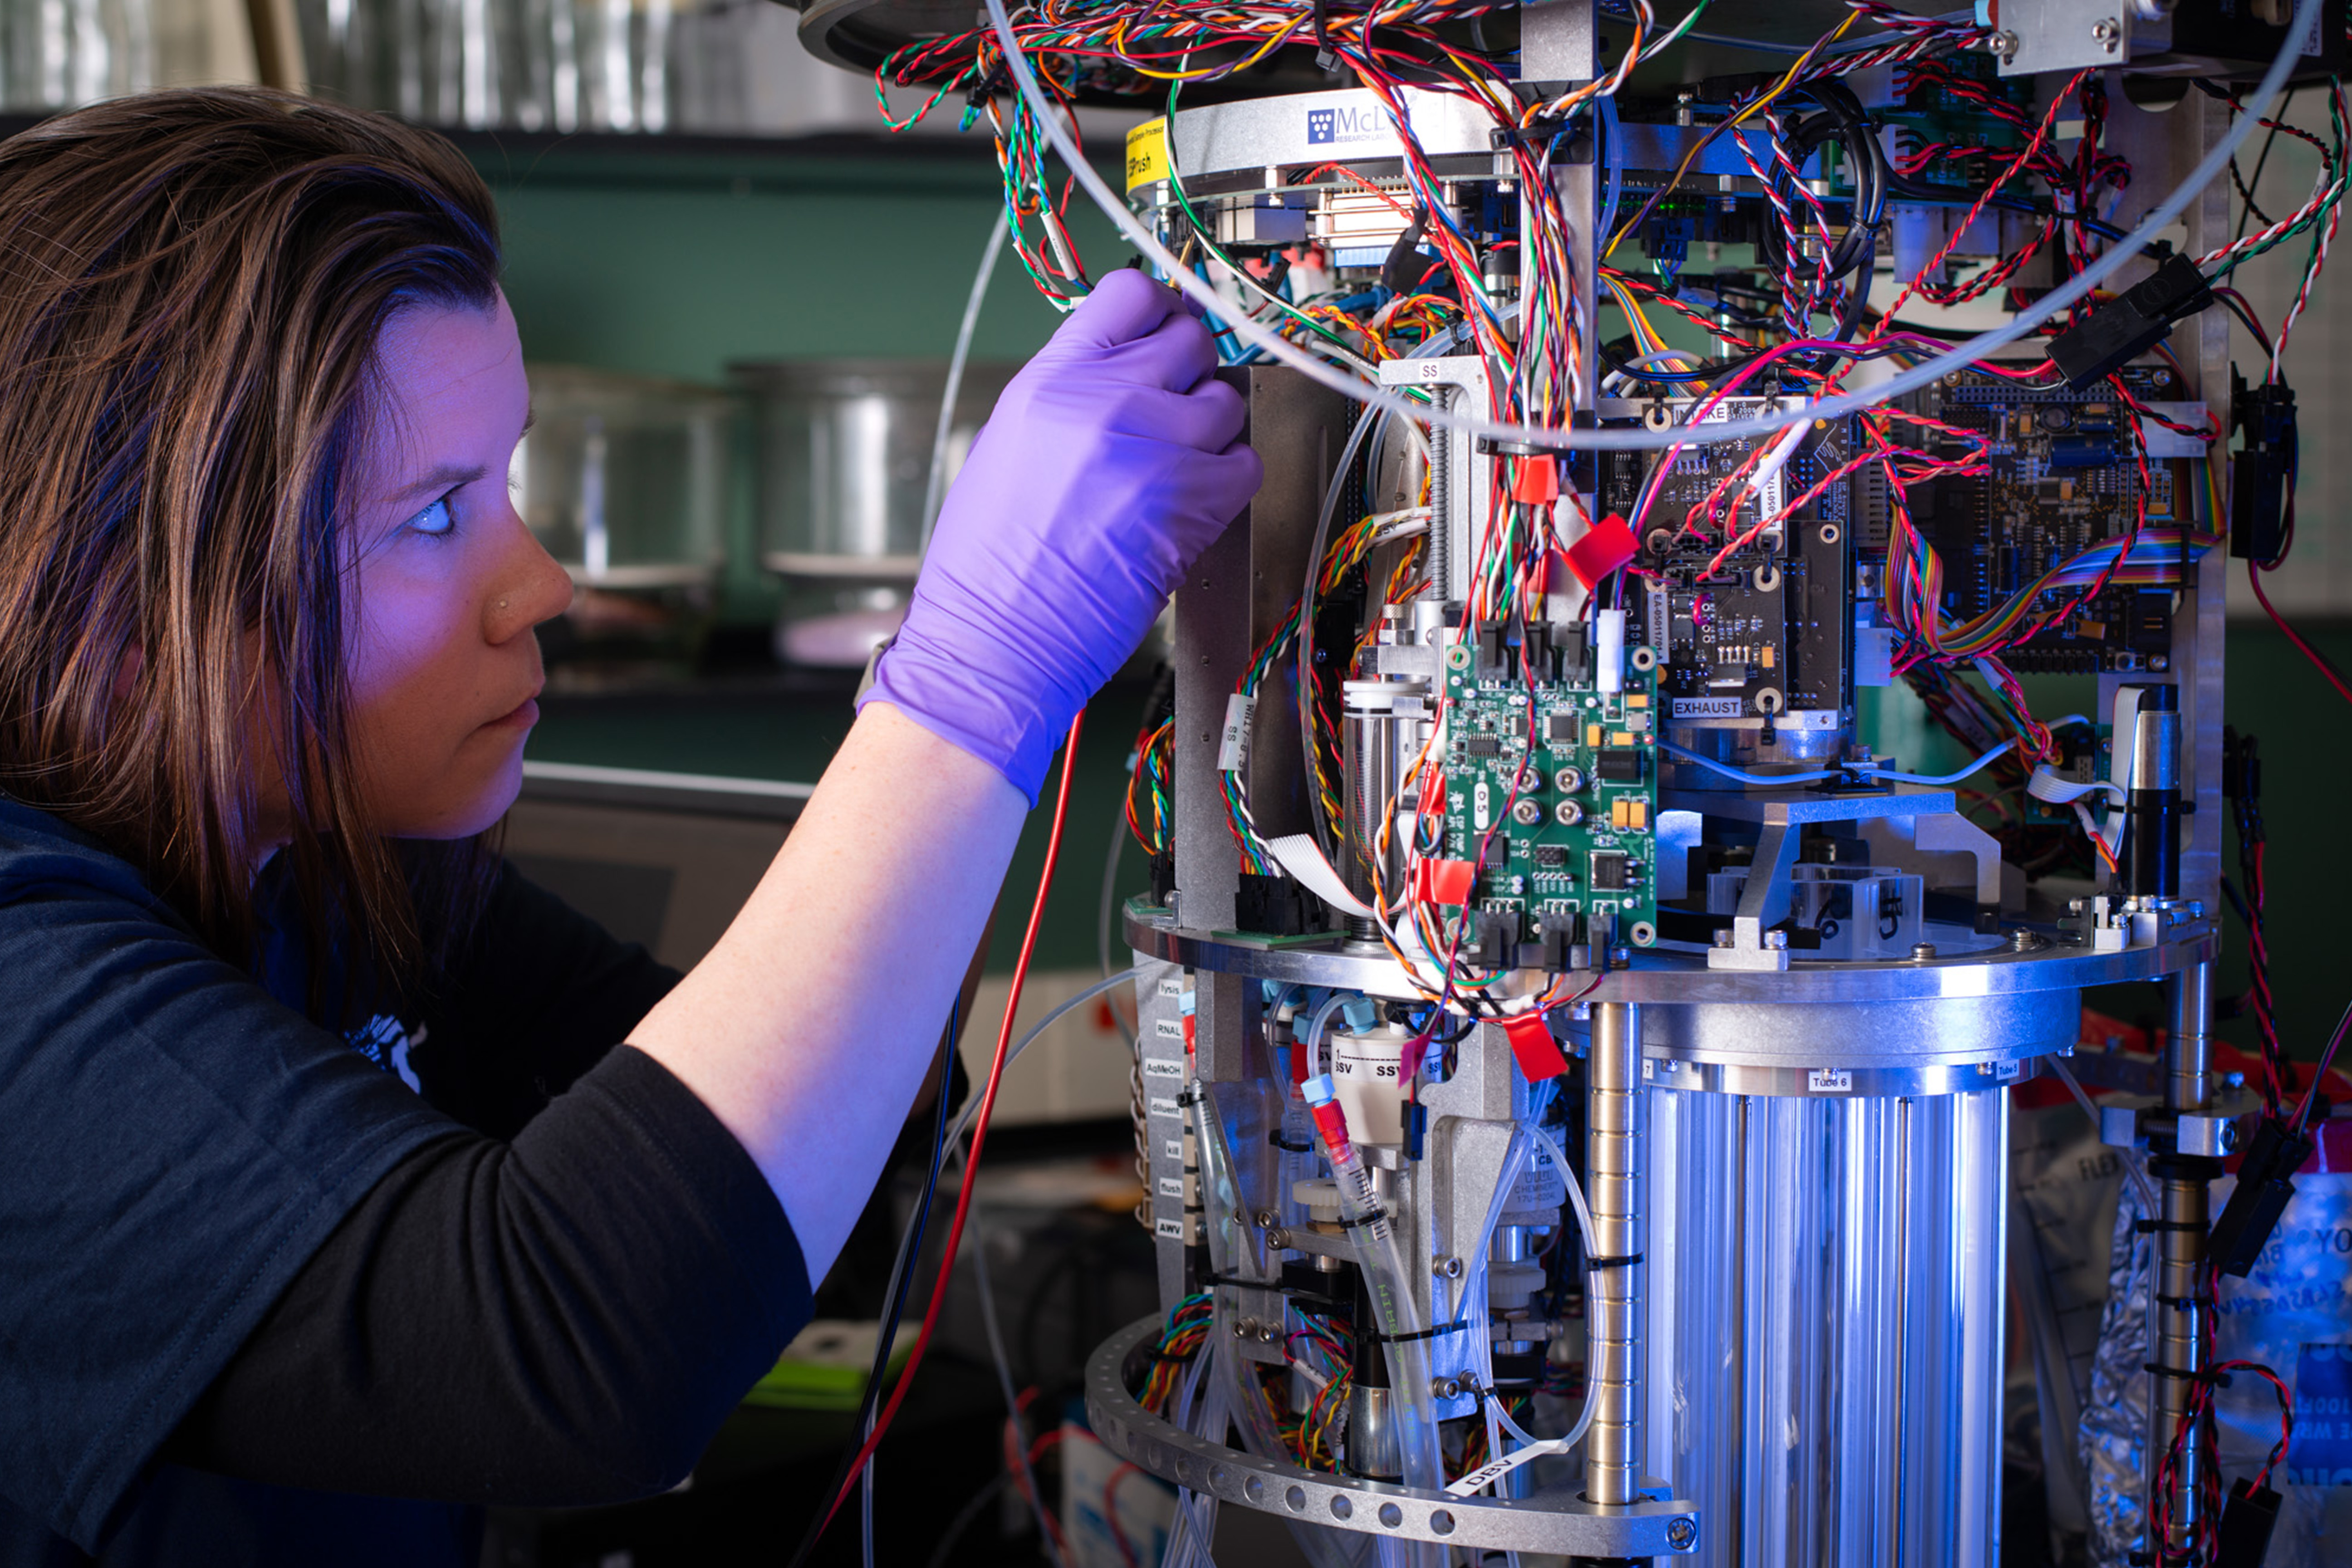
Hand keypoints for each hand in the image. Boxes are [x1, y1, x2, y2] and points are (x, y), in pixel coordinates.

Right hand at [861, 270, 1262, 801]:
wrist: (996, 636)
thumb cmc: (989, 558)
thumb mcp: (1010, 440)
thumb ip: (1071, 391)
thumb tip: (1122, 368)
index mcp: (1052, 380)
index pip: (1129, 294)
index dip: (1155, 308)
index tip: (1160, 329)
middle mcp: (1108, 402)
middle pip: (1190, 339)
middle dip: (1188, 368)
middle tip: (1172, 404)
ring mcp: (1157, 450)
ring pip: (1225, 401)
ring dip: (1211, 429)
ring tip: (1175, 465)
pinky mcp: (1193, 505)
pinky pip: (1245, 464)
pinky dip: (1229, 479)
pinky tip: (1193, 501)